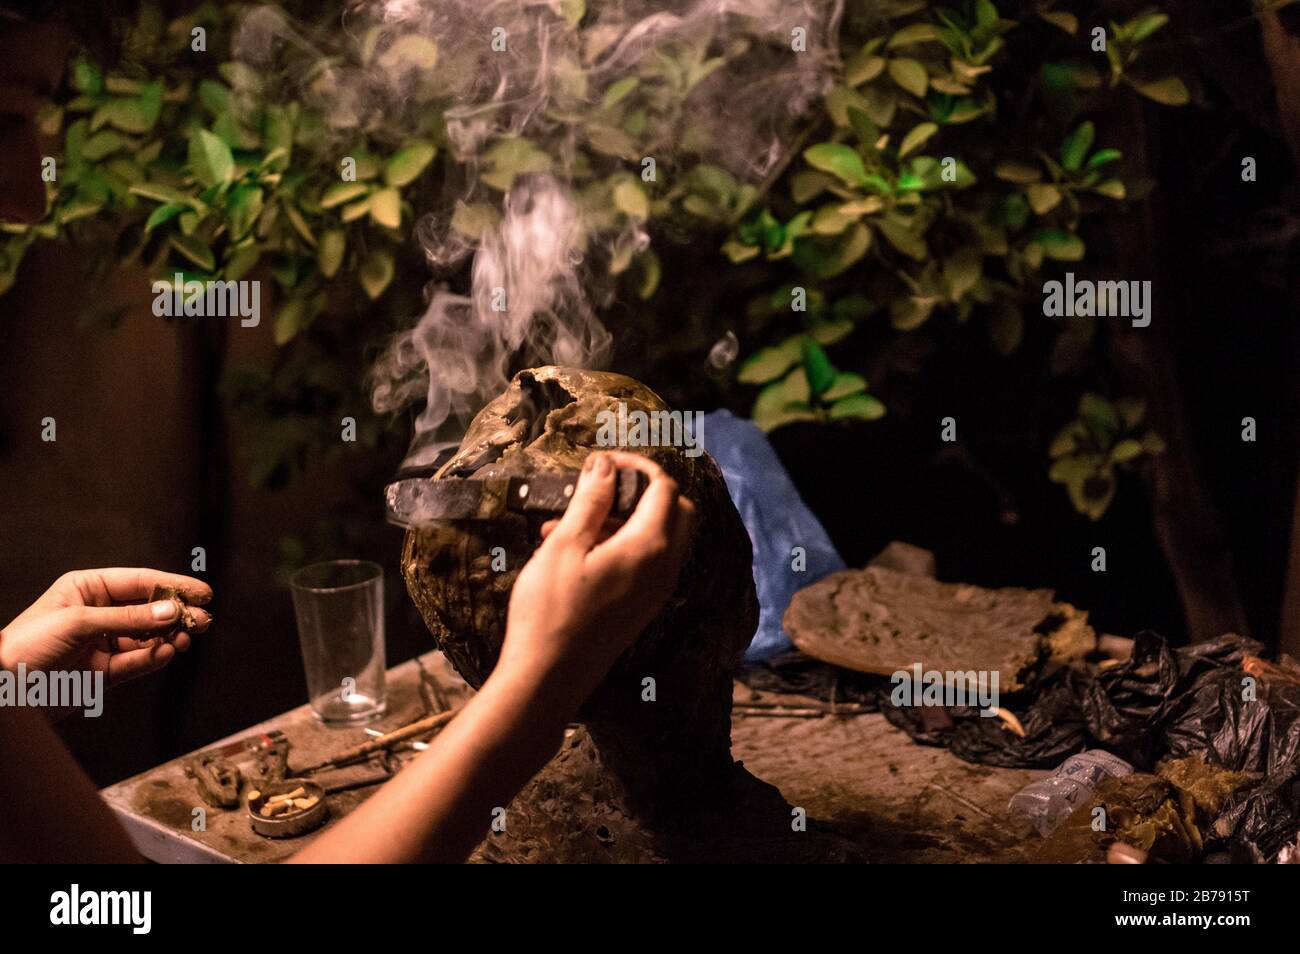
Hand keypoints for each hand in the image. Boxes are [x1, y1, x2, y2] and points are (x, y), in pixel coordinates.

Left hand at [0, 569, 211, 685]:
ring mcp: (102, 643)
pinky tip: (168, 653)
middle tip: (204, 619)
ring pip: (147, 637)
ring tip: (186, 639)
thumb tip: (171, 612)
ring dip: (169, 637)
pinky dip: (154, 658)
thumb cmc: (27, 646)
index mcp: (87, 589)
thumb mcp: (78, 624)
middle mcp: (98, 613)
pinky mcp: (104, 672)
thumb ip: (128, 618)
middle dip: (176, 613)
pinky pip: (137, 661)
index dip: (172, 586)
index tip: (203, 592)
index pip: (139, 582)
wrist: (3, 691)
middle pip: (148, 609)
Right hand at [498, 451, 694, 711]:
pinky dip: (619, 544)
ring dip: (623, 518)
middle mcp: (664, 568)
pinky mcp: (642, 607)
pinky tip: (569, 549)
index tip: (602, 461)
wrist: (547, 679)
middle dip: (643, 489)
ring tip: (566, 521)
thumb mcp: (565, 545)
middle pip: (676, 510)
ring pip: (659, 537)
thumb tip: (608, 464)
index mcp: (650, 547)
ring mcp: (656, 591)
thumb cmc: (550, 610)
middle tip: (599, 487)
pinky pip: (645, 562)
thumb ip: (592, 501)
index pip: (664, 488)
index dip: (637, 466)